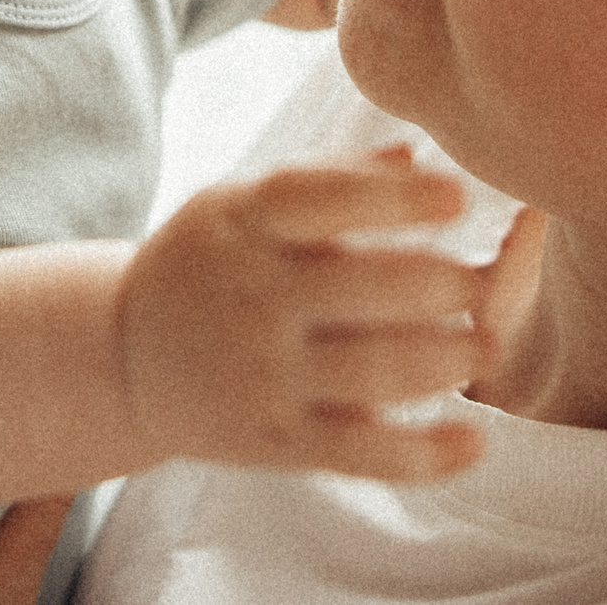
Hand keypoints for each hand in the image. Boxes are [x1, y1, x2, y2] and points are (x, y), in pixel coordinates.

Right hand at [117, 160, 489, 477]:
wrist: (122, 357)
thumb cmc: (208, 263)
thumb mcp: (240, 203)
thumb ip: (328, 177)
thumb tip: (418, 152)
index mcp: (243, 223)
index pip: (322, 199)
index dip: (396, 197)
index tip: (459, 195)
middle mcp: (251, 296)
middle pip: (364, 288)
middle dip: (444, 285)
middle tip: (484, 284)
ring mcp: (262, 374)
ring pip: (374, 372)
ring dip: (446, 360)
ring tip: (482, 347)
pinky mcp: (274, 442)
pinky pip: (359, 453)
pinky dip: (424, 455)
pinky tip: (473, 442)